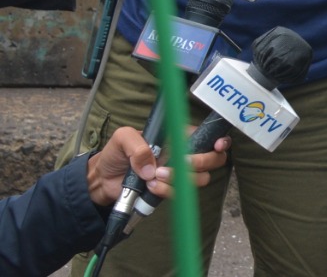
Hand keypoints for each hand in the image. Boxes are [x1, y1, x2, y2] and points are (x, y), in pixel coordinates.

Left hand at [85, 126, 229, 206]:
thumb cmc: (115, 153)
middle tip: (181, 162)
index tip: (216, 146)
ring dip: (181, 178)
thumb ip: (137, 146)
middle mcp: (185, 155)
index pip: (209, 136)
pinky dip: (168, 191)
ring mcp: (179, 174)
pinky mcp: (171, 191)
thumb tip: (152, 167)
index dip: (219, 141)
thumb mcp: (122, 138)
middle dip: (201, 162)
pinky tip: (151, 187)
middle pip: (214, 160)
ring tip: (155, 176)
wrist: (102, 180)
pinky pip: (181, 194)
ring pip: (201, 179)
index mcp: (179, 137)